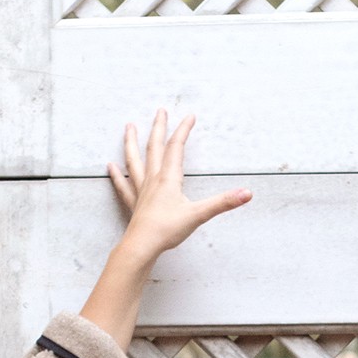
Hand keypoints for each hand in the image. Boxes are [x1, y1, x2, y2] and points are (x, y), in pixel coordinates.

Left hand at [108, 110, 251, 265]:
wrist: (142, 247)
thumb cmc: (168, 230)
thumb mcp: (199, 215)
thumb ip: (223, 203)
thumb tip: (247, 193)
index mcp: (169, 178)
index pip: (176, 148)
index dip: (184, 130)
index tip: (190, 116)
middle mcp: (153, 180)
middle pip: (154, 147)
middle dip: (158, 127)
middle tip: (160, 111)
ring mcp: (141, 191)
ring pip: (134, 161)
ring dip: (131, 142)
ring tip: (128, 127)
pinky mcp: (133, 204)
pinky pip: (123, 186)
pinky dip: (116, 175)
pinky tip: (110, 166)